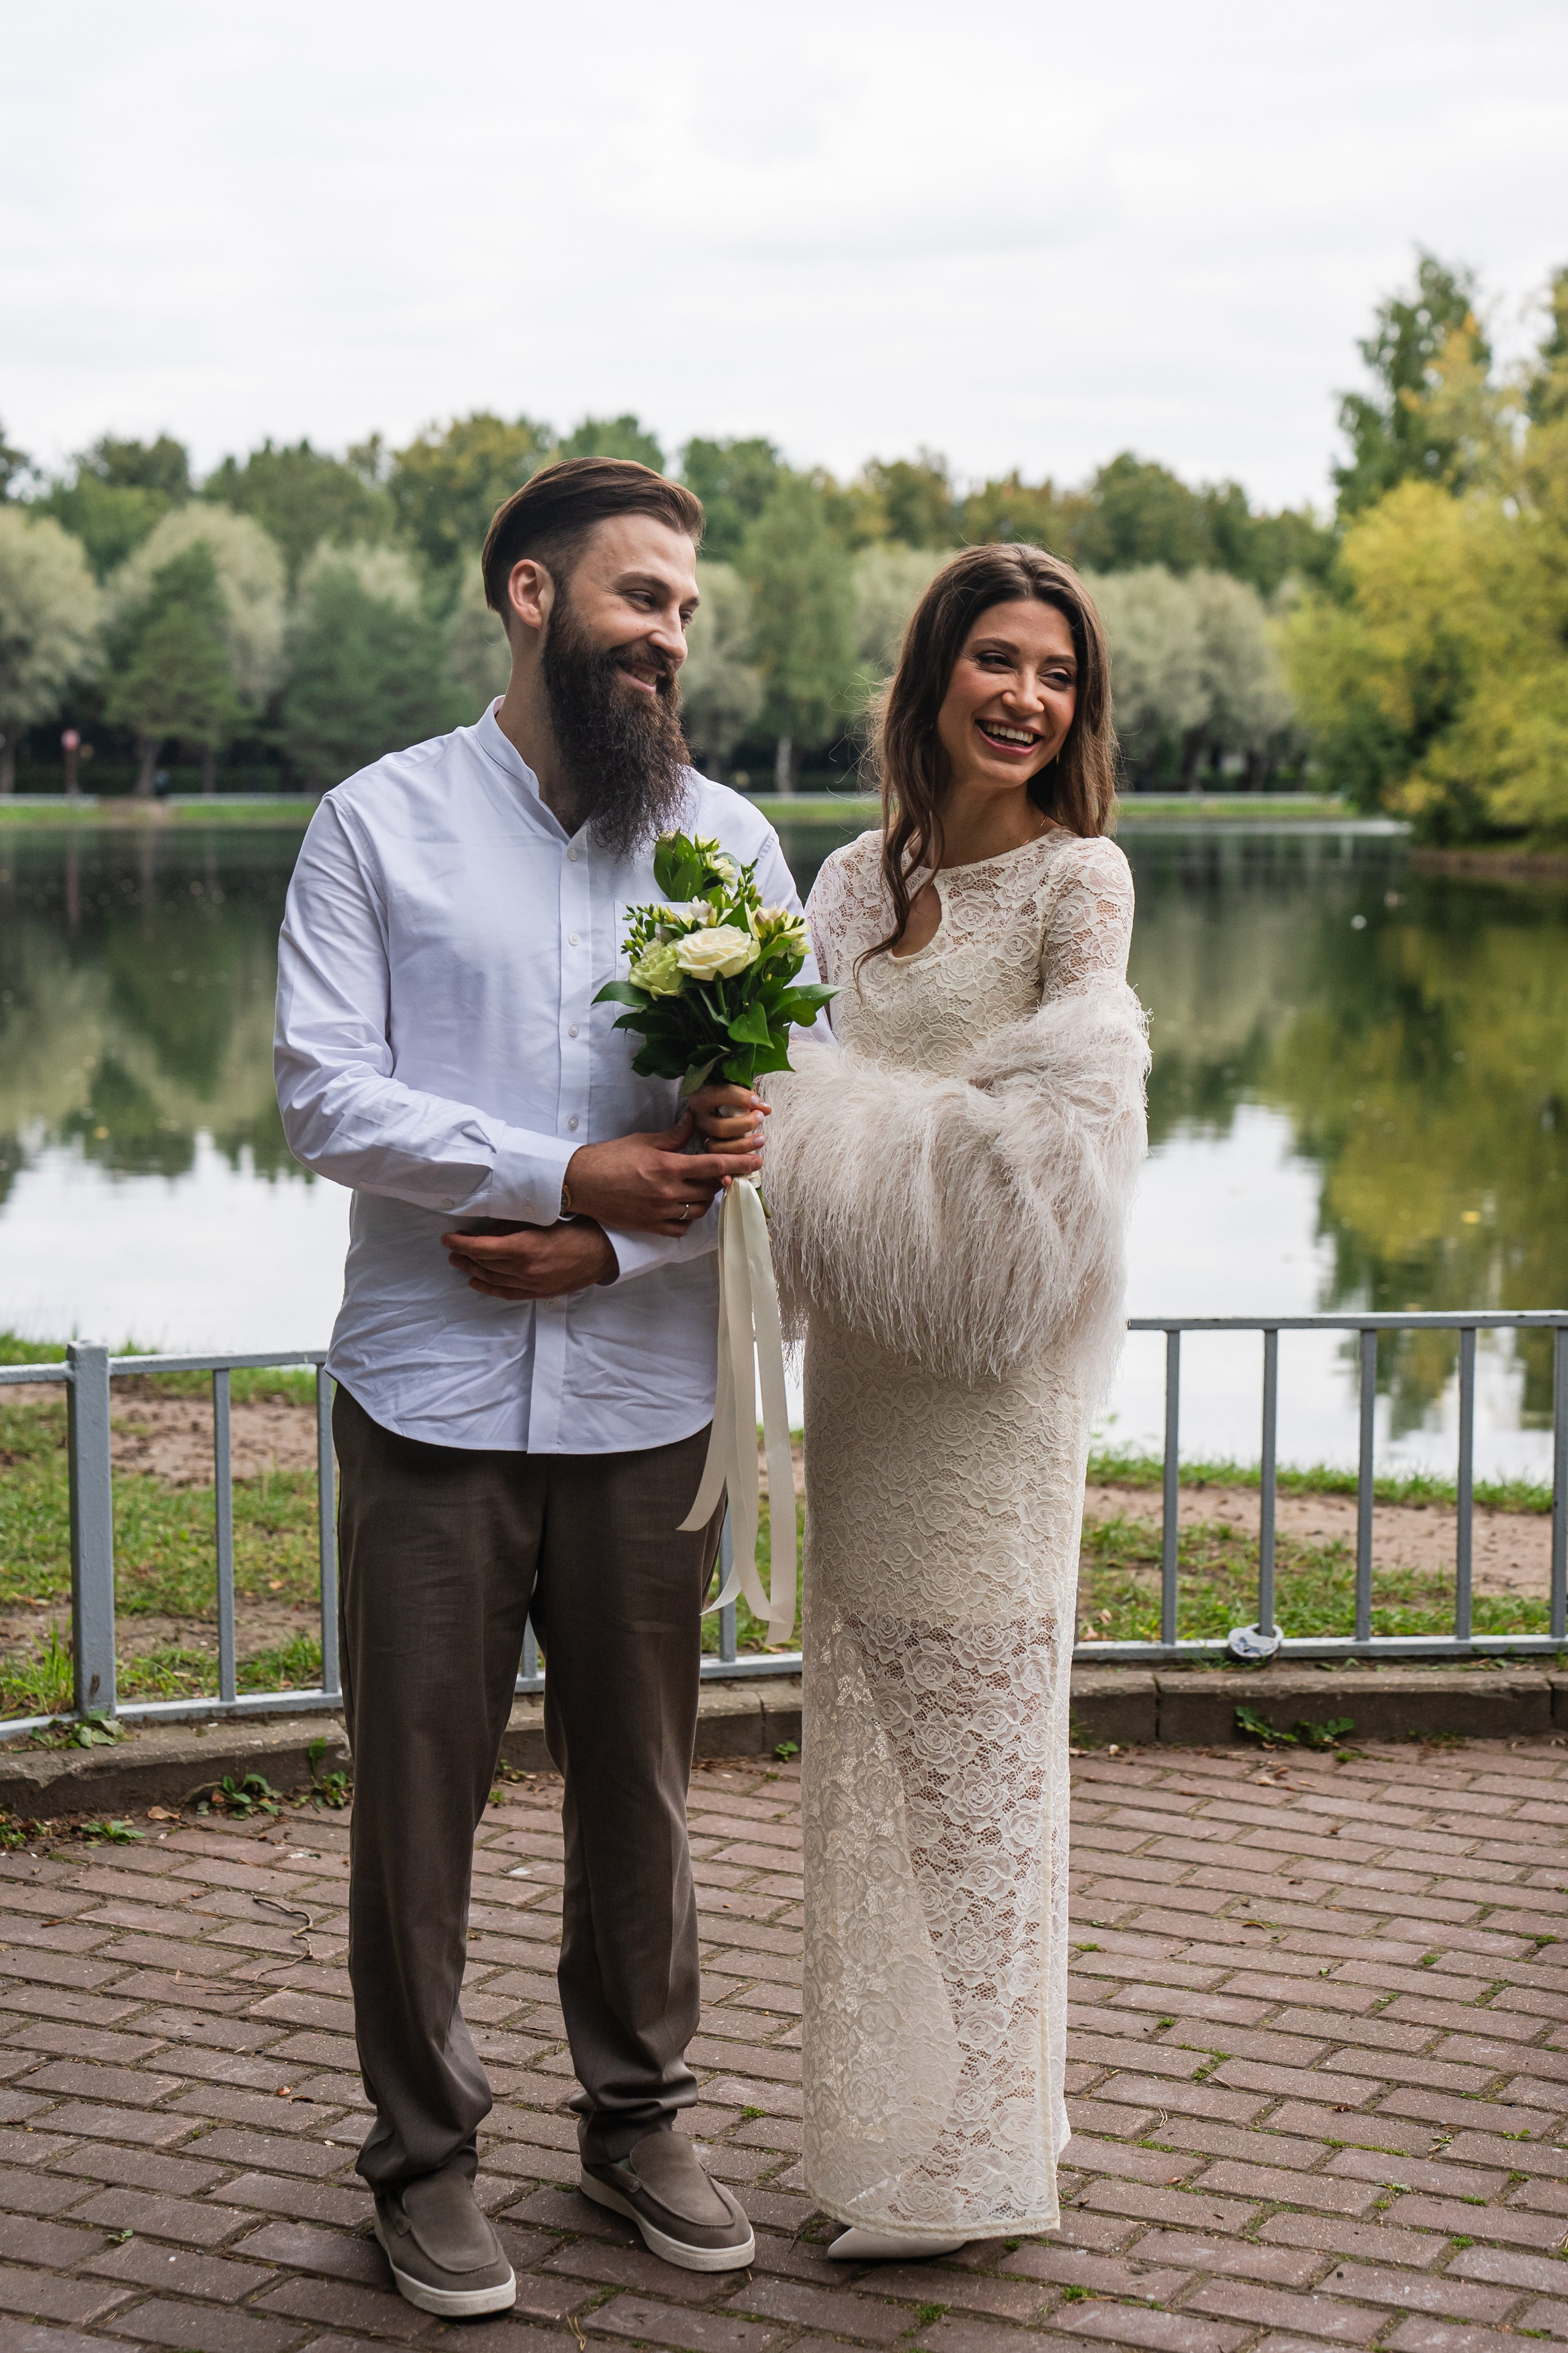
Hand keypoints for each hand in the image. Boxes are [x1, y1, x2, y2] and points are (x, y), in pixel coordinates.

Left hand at [441, 1219, 617, 1299]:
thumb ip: (515, 1223)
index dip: (461, 1243)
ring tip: (460, 1263)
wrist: (606, 1251)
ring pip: (493, 1280)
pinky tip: (477, 1282)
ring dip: (473, 1270)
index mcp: (525, 1248)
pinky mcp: (540, 1292)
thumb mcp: (545, 1218)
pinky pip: (508, 1293)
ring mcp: (533, 1284)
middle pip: (485, 1264)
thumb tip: (489, 1226)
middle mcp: (526, 1270)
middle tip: (452, 1248)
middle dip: (465, 1256)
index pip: (482, 1248)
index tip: (449, 1238)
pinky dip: (489, 1288)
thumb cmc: (578, 1227)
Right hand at [564, 1110, 760, 1235]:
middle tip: (722, 1171)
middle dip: (721, 1179)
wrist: (580, 1184)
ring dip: (706, 1198)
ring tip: (700, 1187)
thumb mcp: (643, 1140)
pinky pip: (681, 1228)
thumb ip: (673, 1136)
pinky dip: (687, 1219)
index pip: (715, 1166)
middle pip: (711, 1189)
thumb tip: (693, 1120)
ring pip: (699, 1209)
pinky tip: (683, 1207)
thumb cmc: (609, 1158)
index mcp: (669, 1167)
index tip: (757, 1158)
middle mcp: (669, 1192)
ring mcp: (661, 1212)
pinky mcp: (651, 1227)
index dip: (740, 1163)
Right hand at [689, 1082, 769, 1158]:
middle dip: (744, 1125)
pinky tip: (744, 1165)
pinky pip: (718, 1163)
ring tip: (761, 1139)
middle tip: (760, 1118)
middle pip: (719, 1128)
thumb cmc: (730, 1099)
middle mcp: (698, 1119)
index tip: (757, 1101)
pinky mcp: (707, 1151)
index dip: (739, 1098)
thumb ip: (750, 1099)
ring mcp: (701, 1137)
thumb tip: (766, 1109)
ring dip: (742, 1146)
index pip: (718, 1096)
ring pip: (717, 1148)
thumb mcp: (738, 1094)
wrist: (716, 1110)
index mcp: (701, 1098)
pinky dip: (730, 1166)